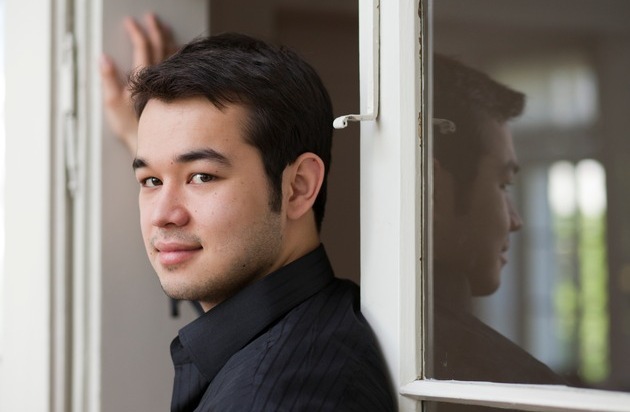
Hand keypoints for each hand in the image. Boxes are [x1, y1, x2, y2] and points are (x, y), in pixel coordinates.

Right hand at [100, 13, 176, 153]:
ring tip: (165, 29)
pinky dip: (180, 55)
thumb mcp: (113, 103)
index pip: (142, 46)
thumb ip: (108, 78)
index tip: (131, 22)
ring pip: (173, 54)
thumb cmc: (132, 127)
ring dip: (168, 39)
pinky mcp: (177, 92)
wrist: (152, 143)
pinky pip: (181, 67)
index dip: (136, 31)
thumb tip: (104, 58)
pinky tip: (181, 52)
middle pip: (160, 46)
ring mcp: (170, 84)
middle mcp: (160, 78)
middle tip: (152, 18)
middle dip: (155, 29)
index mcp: (144, 77)